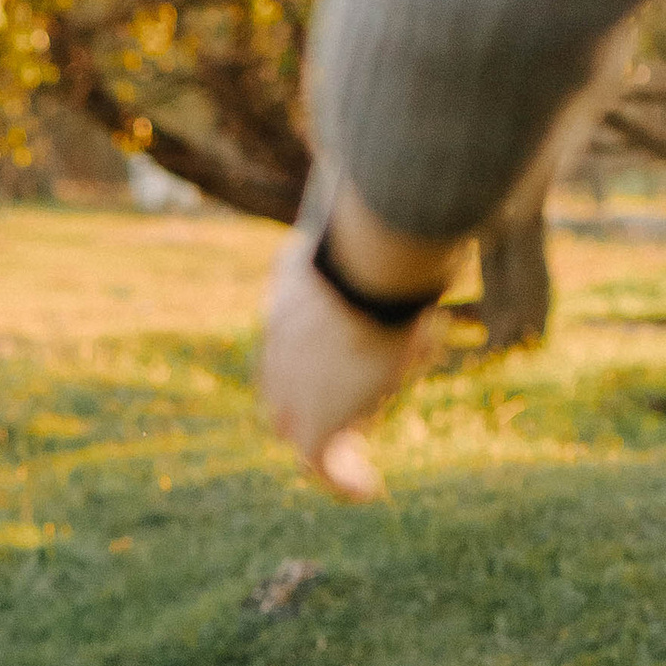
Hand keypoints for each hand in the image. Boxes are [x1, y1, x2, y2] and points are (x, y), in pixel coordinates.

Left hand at [258, 194, 452, 497]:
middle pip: (284, 397)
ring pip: (299, 433)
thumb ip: (371, 213)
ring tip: (356, 476)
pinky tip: (367, 492)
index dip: (306, 367)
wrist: (371, 270)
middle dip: (312, 413)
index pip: (285, 348)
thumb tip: (387, 173)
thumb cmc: (383, 239)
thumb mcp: (372, 224)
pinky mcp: (318, 423)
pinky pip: (322, 466)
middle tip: (350, 430)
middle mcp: (278, 353)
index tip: (341, 374)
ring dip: (329, 454)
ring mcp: (294, 391)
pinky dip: (343, 482)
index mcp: (286, 306)